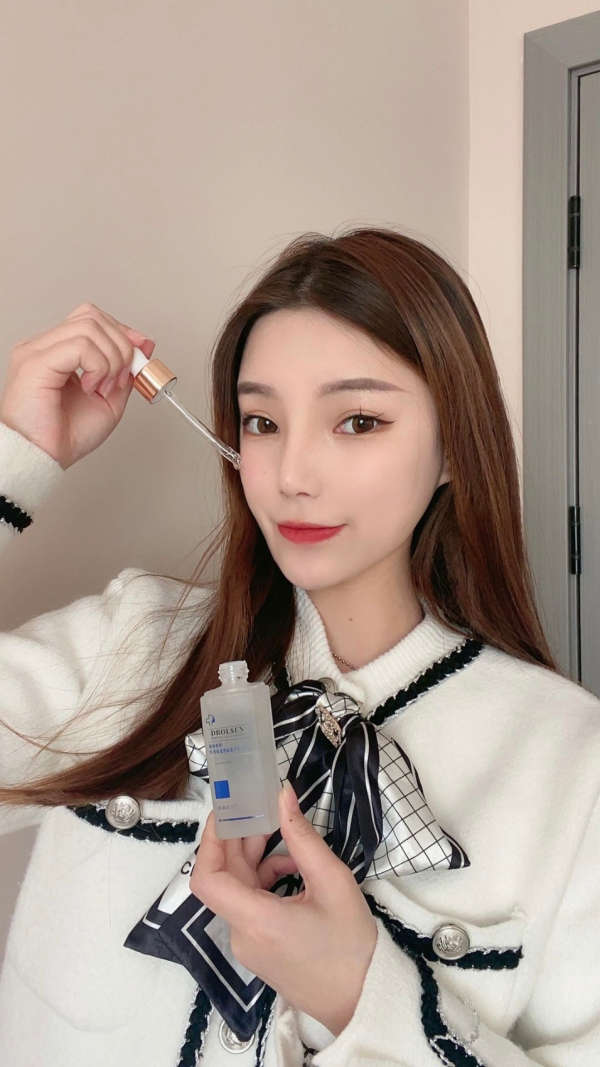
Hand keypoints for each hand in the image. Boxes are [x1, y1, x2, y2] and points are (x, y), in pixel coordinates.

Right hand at [0, 302, 155, 468]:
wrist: (41, 459)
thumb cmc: (63, 437)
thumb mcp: (108, 401)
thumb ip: (124, 373)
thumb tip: (144, 347)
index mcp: (57, 352)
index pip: (91, 319)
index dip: (121, 331)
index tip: (140, 354)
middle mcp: (43, 346)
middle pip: (92, 316)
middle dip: (121, 346)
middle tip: (118, 380)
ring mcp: (36, 351)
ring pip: (89, 327)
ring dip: (111, 359)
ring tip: (102, 388)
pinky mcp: (35, 362)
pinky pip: (79, 345)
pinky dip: (97, 366)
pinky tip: (90, 387)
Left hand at [190, 780, 377, 1035]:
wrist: (363, 1000)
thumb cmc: (351, 944)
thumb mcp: (333, 881)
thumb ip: (302, 836)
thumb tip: (283, 795)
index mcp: (256, 921)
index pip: (207, 879)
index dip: (209, 841)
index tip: (225, 810)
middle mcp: (242, 934)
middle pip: (225, 878)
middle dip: (238, 839)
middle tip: (259, 807)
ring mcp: (248, 945)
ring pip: (238, 890)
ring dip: (255, 858)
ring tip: (282, 833)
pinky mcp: (259, 949)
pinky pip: (250, 905)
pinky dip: (265, 880)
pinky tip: (294, 866)